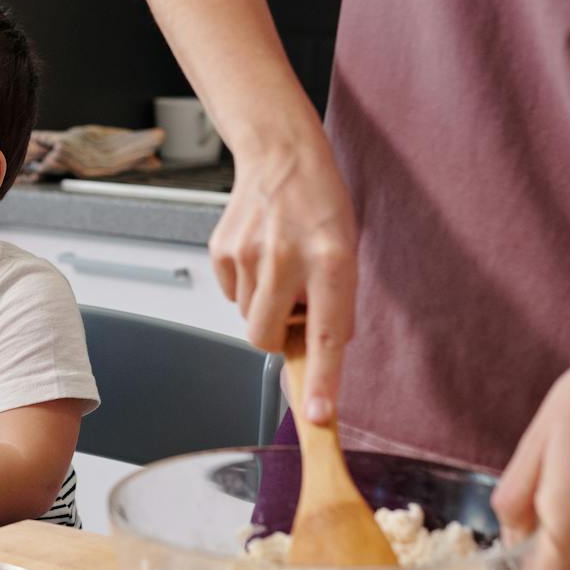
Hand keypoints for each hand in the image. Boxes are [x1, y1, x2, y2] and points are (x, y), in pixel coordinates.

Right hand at [209, 141, 358, 422]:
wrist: (280, 153)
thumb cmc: (320, 204)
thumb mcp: (347, 250)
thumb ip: (336, 303)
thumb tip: (319, 354)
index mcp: (332, 260)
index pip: (327, 335)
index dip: (322, 381)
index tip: (317, 417)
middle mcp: (287, 259)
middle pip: (266, 339)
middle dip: (278, 336)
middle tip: (294, 305)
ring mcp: (249, 253)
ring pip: (248, 318)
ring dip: (265, 304)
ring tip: (280, 265)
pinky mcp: (221, 249)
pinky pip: (231, 295)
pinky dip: (246, 285)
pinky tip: (260, 254)